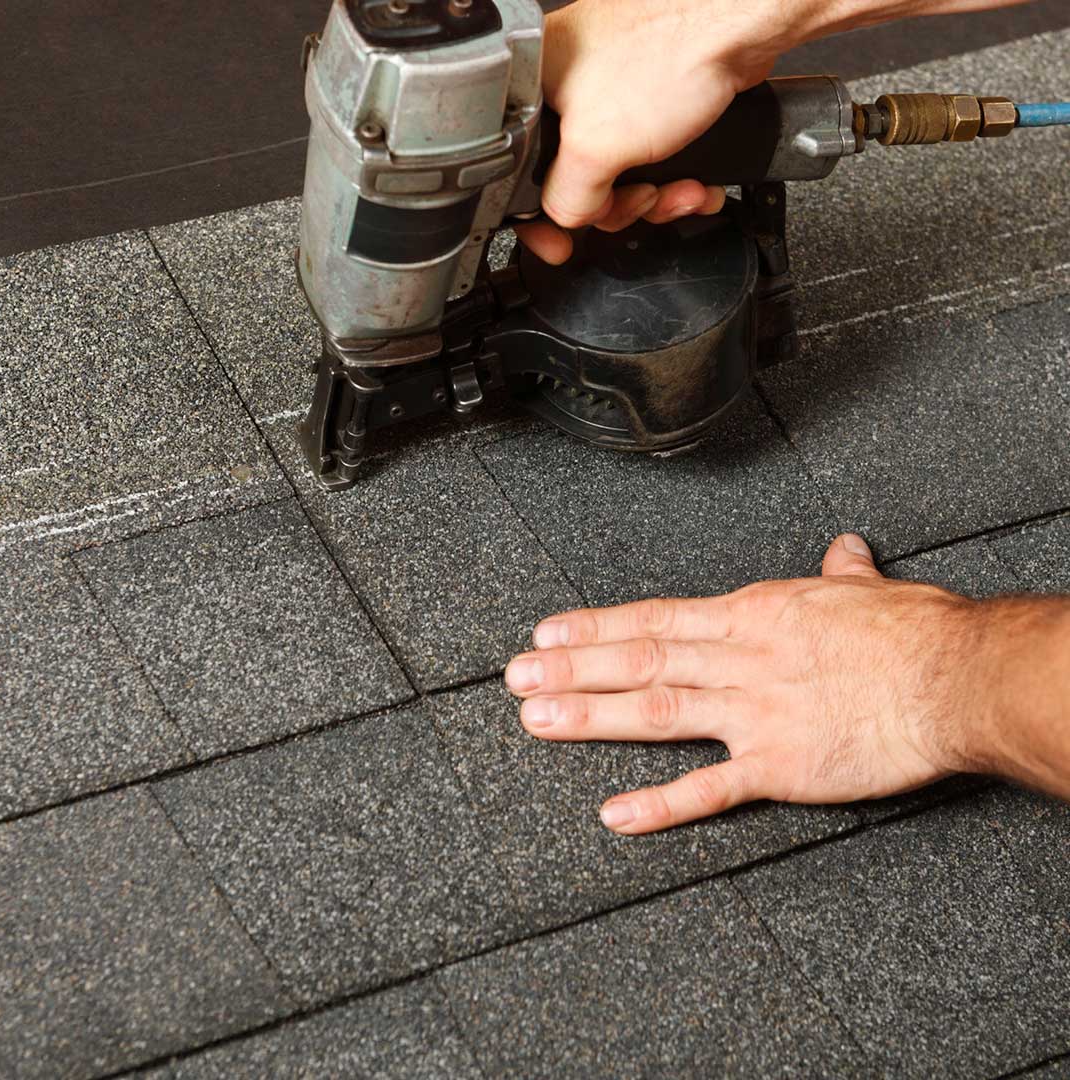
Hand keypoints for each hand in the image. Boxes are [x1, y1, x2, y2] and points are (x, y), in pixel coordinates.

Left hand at [505, 533, 994, 833]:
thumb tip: (842, 549)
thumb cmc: (912, 631)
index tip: (547, 632)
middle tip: (515, 678)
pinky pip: (710, 786)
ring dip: (591, 717)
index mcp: (750, 615)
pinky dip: (661, 802)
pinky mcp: (780, 764)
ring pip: (656, 711)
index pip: (654, 618)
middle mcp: (738, 658)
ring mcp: (753, 711)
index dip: (595, 627)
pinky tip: (616, 814)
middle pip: (638, 660)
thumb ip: (840, 571)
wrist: (953, 677)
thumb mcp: (864, 590)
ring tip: (538, 722)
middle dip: (571, 669)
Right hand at [515, 0, 806, 264]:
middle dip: (618, 205)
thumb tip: (569, 220)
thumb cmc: (672, 51)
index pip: (519, 169)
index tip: (561, 243)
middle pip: (577, 182)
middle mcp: (570, 84)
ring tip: (679, 190)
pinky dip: (674, 179)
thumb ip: (566, 199)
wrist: (741, 22)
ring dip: (655, 198)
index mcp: (535, 84)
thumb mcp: (595, 148)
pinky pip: (652, 160)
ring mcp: (614, 91)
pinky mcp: (653, 99)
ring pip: (619, 176)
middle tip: (641, 199)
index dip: (540, 218)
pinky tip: (694, 182)